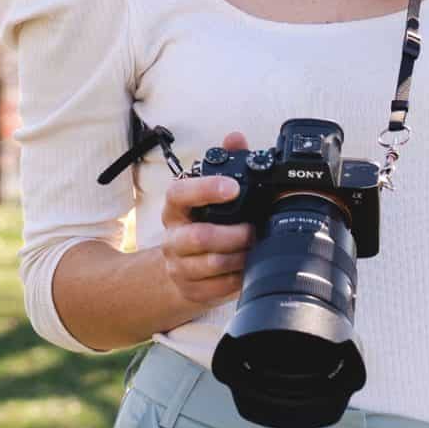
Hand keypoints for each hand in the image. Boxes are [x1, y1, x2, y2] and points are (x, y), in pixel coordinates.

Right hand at [158, 131, 254, 311]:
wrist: (184, 270)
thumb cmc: (203, 224)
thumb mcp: (209, 195)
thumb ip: (224, 163)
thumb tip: (235, 137)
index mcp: (176, 208)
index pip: (179, 194)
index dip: (205, 189)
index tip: (233, 187)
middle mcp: (173, 236)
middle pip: (197, 236)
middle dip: (232, 234)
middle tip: (253, 229)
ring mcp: (179, 266)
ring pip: (210, 264)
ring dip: (239, 257)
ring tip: (255, 249)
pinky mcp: (191, 290)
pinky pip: (217, 288)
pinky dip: (237, 278)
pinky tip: (247, 269)